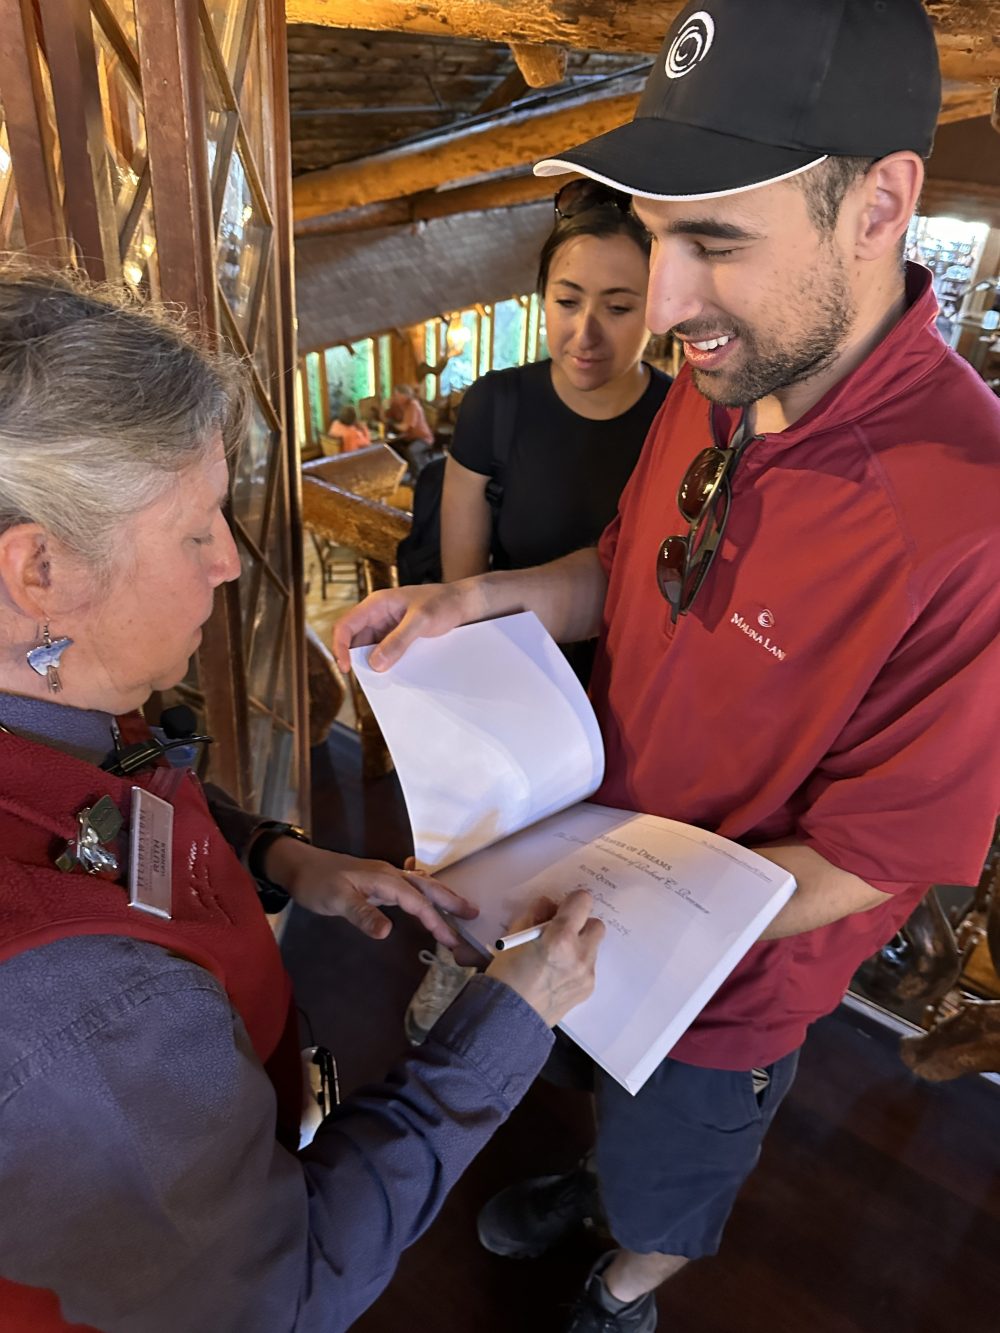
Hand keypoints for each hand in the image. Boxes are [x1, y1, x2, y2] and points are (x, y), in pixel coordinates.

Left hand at [262, 838, 476, 946]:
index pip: (417, 903)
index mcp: (384, 879)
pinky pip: (410, 887)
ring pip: (420, 886)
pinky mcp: (377, 882)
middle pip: (427, 888)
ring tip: (460, 908)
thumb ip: (362, 915)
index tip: (452, 941)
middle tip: (473, 914)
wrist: (299, 865)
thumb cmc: (317, 883)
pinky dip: (425, 894)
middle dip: (450, 901)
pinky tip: (426, 899)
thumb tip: (388, 932)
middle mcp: (389, 875)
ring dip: (441, 897)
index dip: (436, 922)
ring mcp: (384, 877)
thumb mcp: (336, 900)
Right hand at [331, 578, 482, 673]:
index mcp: (376, 604)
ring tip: (383, 677)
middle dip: (357, 659)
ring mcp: (386, 626)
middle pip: (354, 640)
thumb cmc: (443, 603)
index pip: (346, 625)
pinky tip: (394, 672)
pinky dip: (386, 662)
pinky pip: (384, 651)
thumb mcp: (421, 621)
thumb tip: (376, 663)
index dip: (340, 647)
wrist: (463, 604)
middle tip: (368, 678)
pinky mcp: (397, 636)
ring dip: (373, 663)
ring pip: (369, 648)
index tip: (346, 668)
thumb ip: (398, 641)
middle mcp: (377, 615)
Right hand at [486, 890, 603, 1027]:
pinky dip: (577, 965)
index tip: (561, 909)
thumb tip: (550, 904)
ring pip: (593, 947)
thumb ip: (535, 914)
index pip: (583, 901)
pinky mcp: (588, 989)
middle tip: (561, 932)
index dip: (572, 902)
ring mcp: (587, 974)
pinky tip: (557, 974)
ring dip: (580, 945)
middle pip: (596, 924)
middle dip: (581, 924)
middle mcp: (580, 955)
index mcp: (561, 937)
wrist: (508, 1017)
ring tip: (557, 957)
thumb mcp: (514, 935)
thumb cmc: (506, 974)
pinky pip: (588, 967)